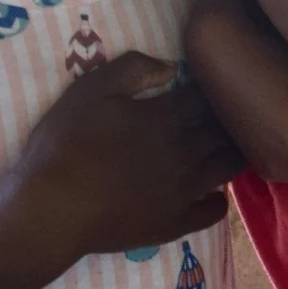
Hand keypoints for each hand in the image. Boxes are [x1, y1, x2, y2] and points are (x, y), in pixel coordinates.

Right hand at [6, 53, 244, 258]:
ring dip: (234, 154)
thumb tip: (171, 65)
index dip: (213, 90)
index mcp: (166, 116)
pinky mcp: (177, 222)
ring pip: (228, 167)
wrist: (53, 208)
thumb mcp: (89, 90)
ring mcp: (185, 190)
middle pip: (223, 130)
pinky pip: (214, 211)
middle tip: (230, 117)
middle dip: (230, 120)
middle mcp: (186, 151)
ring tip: (230, 148)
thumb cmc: (65, 145)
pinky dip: (219, 199)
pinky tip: (212, 193)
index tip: (213, 87)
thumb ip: (131, 69)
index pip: (207, 97)